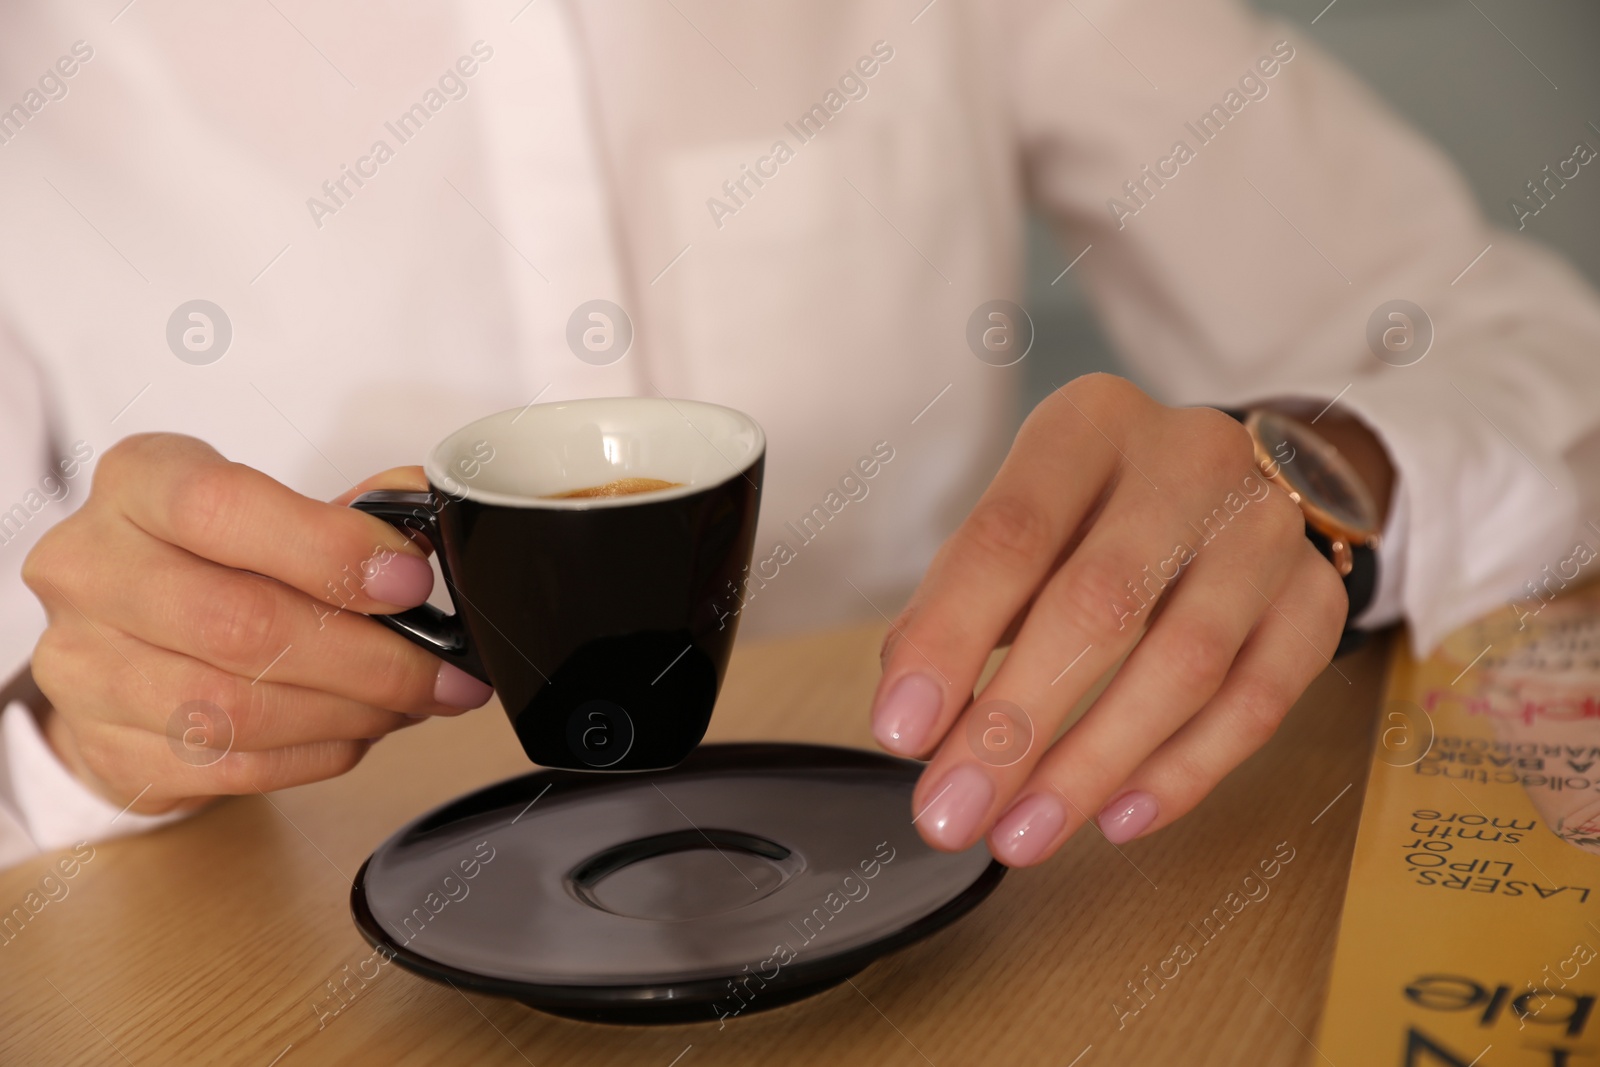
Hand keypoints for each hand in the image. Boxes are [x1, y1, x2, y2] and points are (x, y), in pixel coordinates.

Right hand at [22, 434, 492, 814]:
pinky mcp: (103, 746)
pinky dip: (317, 753)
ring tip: (410, 703)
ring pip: (237, 709)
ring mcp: (81, 666)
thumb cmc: (212, 560)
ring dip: (351, 713)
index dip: (329, 549)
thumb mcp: (271, 508)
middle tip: (440, 673)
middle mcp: (88, 568)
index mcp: (137, 482)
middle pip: (240, 624)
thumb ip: (351, 513)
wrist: (121, 638)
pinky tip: (357, 731)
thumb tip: (430, 521)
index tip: (412, 581)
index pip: (221, 507)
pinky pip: (232, 765)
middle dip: (368, 658)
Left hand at [873, 375, 1355, 865]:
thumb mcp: (1017, 525)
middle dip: (1015, 727)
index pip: (1011, 534)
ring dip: (1093, 767)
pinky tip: (1117, 816)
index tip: (902, 732)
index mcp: (1089, 423)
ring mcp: (1266, 525)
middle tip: (953, 811)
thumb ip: (958, 605)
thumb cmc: (1095, 515)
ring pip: (1187, 662)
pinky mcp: (1317, 595)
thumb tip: (917, 721)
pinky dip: (1185, 772)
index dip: (951, 639)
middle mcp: (1188, 458)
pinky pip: (1260, 702)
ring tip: (1021, 834)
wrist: (1232, 484)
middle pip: (1101, 603)